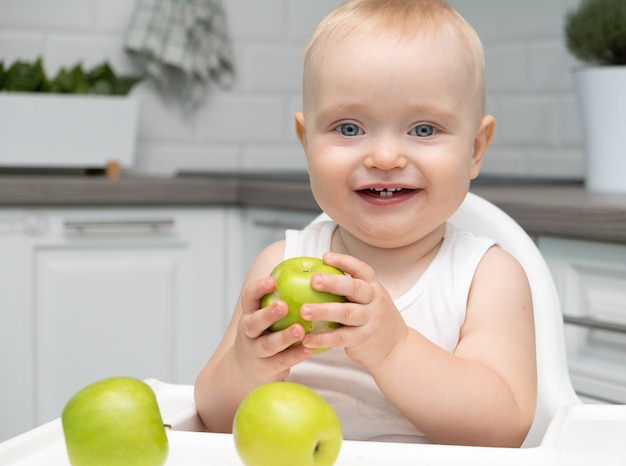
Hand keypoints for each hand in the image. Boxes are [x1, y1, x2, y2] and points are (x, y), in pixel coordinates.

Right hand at [231, 276, 313, 383]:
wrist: (246, 369)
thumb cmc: (265, 331)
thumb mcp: (265, 314)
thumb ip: (282, 296)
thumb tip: (313, 271)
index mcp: (249, 313)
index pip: (249, 298)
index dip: (259, 289)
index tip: (273, 280)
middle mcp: (249, 332)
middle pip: (254, 322)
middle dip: (268, 314)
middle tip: (283, 306)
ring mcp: (256, 351)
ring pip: (268, 344)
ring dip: (284, 337)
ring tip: (300, 329)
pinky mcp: (267, 368)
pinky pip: (282, 361)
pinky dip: (296, 355)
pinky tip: (310, 348)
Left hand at [300, 252, 408, 367]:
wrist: (396, 346)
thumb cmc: (371, 315)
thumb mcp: (368, 298)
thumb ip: (348, 288)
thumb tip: (313, 272)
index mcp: (373, 287)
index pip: (361, 270)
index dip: (344, 262)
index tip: (325, 257)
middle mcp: (374, 301)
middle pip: (355, 289)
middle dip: (334, 283)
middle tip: (314, 280)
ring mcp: (369, 320)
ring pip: (347, 313)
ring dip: (324, 311)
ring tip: (303, 311)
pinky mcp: (362, 339)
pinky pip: (341, 338)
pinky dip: (323, 338)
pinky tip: (307, 339)